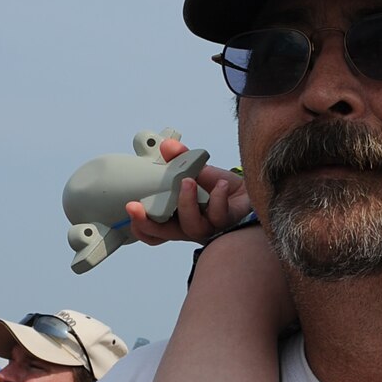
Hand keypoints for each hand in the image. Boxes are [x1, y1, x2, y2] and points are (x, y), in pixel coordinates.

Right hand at [126, 137, 251, 244]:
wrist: (250, 190)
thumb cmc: (218, 186)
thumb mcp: (195, 169)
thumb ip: (179, 158)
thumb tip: (166, 146)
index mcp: (177, 217)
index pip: (154, 231)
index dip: (140, 225)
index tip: (131, 207)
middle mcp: (191, 226)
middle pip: (166, 234)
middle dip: (150, 222)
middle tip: (138, 205)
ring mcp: (210, 227)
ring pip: (193, 227)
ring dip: (186, 203)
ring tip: (188, 181)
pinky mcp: (230, 222)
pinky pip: (220, 215)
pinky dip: (218, 197)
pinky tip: (221, 185)